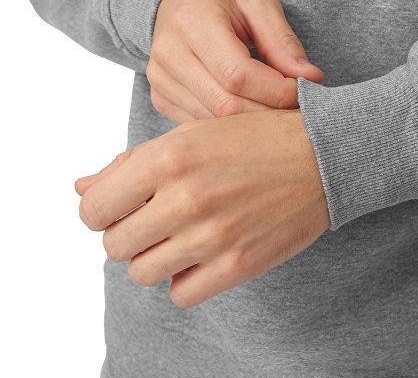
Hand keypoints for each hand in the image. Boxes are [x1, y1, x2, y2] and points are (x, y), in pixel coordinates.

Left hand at [74, 109, 329, 307]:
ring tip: (181, 237)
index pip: (93, 210)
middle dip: (129, 234)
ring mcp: (212, 236)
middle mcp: (186, 198)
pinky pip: (181, 294)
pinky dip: (185, 279)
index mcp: (168, 158)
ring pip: (142, 272)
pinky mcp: (238, 264)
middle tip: (157, 220)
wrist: (322, 155)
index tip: (124, 209)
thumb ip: (131, 164)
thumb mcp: (191, 135)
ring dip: (155, 257)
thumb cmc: (254, 139)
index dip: (102, 211)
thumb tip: (82, 189)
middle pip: (114, 245)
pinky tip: (203, 255)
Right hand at [148, 0, 324, 122]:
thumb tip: (310, 79)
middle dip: (269, 110)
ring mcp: (160, 80)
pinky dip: (232, 124)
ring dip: (253, 121)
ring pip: (215, 121)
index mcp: (193, 22)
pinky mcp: (160, 98)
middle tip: (296, 105)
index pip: (238, 75)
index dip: (277, 91)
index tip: (304, 89)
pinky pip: (202, 124)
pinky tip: (250, 108)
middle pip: (226, 105)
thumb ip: (284, 42)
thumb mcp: (259, 5)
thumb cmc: (222, 0)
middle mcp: (169, 54)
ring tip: (275, 105)